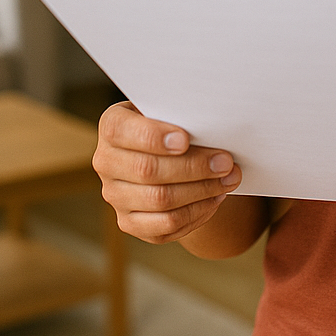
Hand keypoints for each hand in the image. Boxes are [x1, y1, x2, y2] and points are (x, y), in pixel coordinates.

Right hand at [93, 102, 241, 242]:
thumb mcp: (170, 110)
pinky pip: (166, 225)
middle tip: (226, 162)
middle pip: (147, 170)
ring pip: (160, 200)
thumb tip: (213, 129)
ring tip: (228, 179)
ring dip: (201, 191)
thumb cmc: (172, 125)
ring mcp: (116, 196)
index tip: (185, 139)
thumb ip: (181, 115)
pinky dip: (196, 213)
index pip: (120, 132)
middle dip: (193, 167)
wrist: (165, 153)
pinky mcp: (130, 222)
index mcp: (112, 126)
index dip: (152, 137)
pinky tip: (214, 198)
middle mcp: (106, 162)